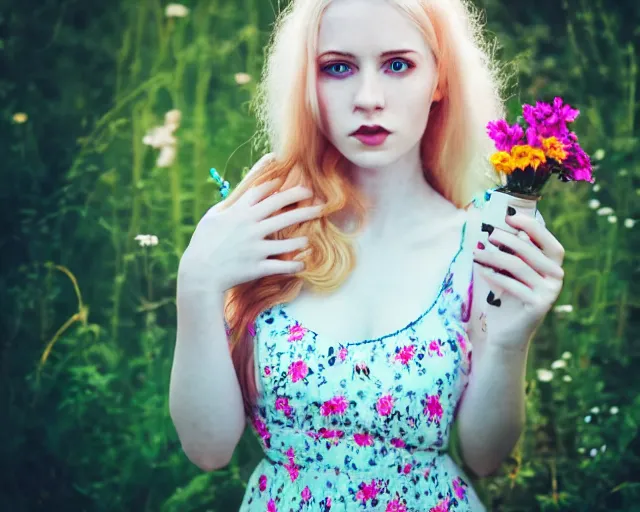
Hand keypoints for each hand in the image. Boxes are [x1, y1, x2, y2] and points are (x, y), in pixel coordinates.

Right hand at [178, 163, 324, 295]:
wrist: (199, 273)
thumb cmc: (203, 244)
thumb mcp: (211, 218)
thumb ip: (228, 205)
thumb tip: (240, 196)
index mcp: (238, 212)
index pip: (261, 191)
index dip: (275, 185)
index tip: (286, 182)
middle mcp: (250, 226)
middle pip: (281, 208)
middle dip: (301, 201)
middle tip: (317, 202)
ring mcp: (256, 247)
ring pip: (288, 241)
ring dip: (301, 240)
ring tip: (308, 239)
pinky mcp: (258, 266)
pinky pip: (283, 266)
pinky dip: (295, 266)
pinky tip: (303, 265)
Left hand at [472, 213, 564, 349]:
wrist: (506, 333)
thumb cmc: (507, 298)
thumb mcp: (510, 273)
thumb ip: (512, 254)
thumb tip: (499, 229)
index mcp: (553, 267)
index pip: (549, 242)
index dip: (533, 227)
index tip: (510, 217)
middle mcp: (557, 278)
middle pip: (530, 251)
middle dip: (508, 240)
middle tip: (488, 235)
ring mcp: (550, 292)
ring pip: (518, 266)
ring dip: (494, 256)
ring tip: (476, 253)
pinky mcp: (538, 305)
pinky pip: (512, 284)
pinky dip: (494, 275)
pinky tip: (481, 270)